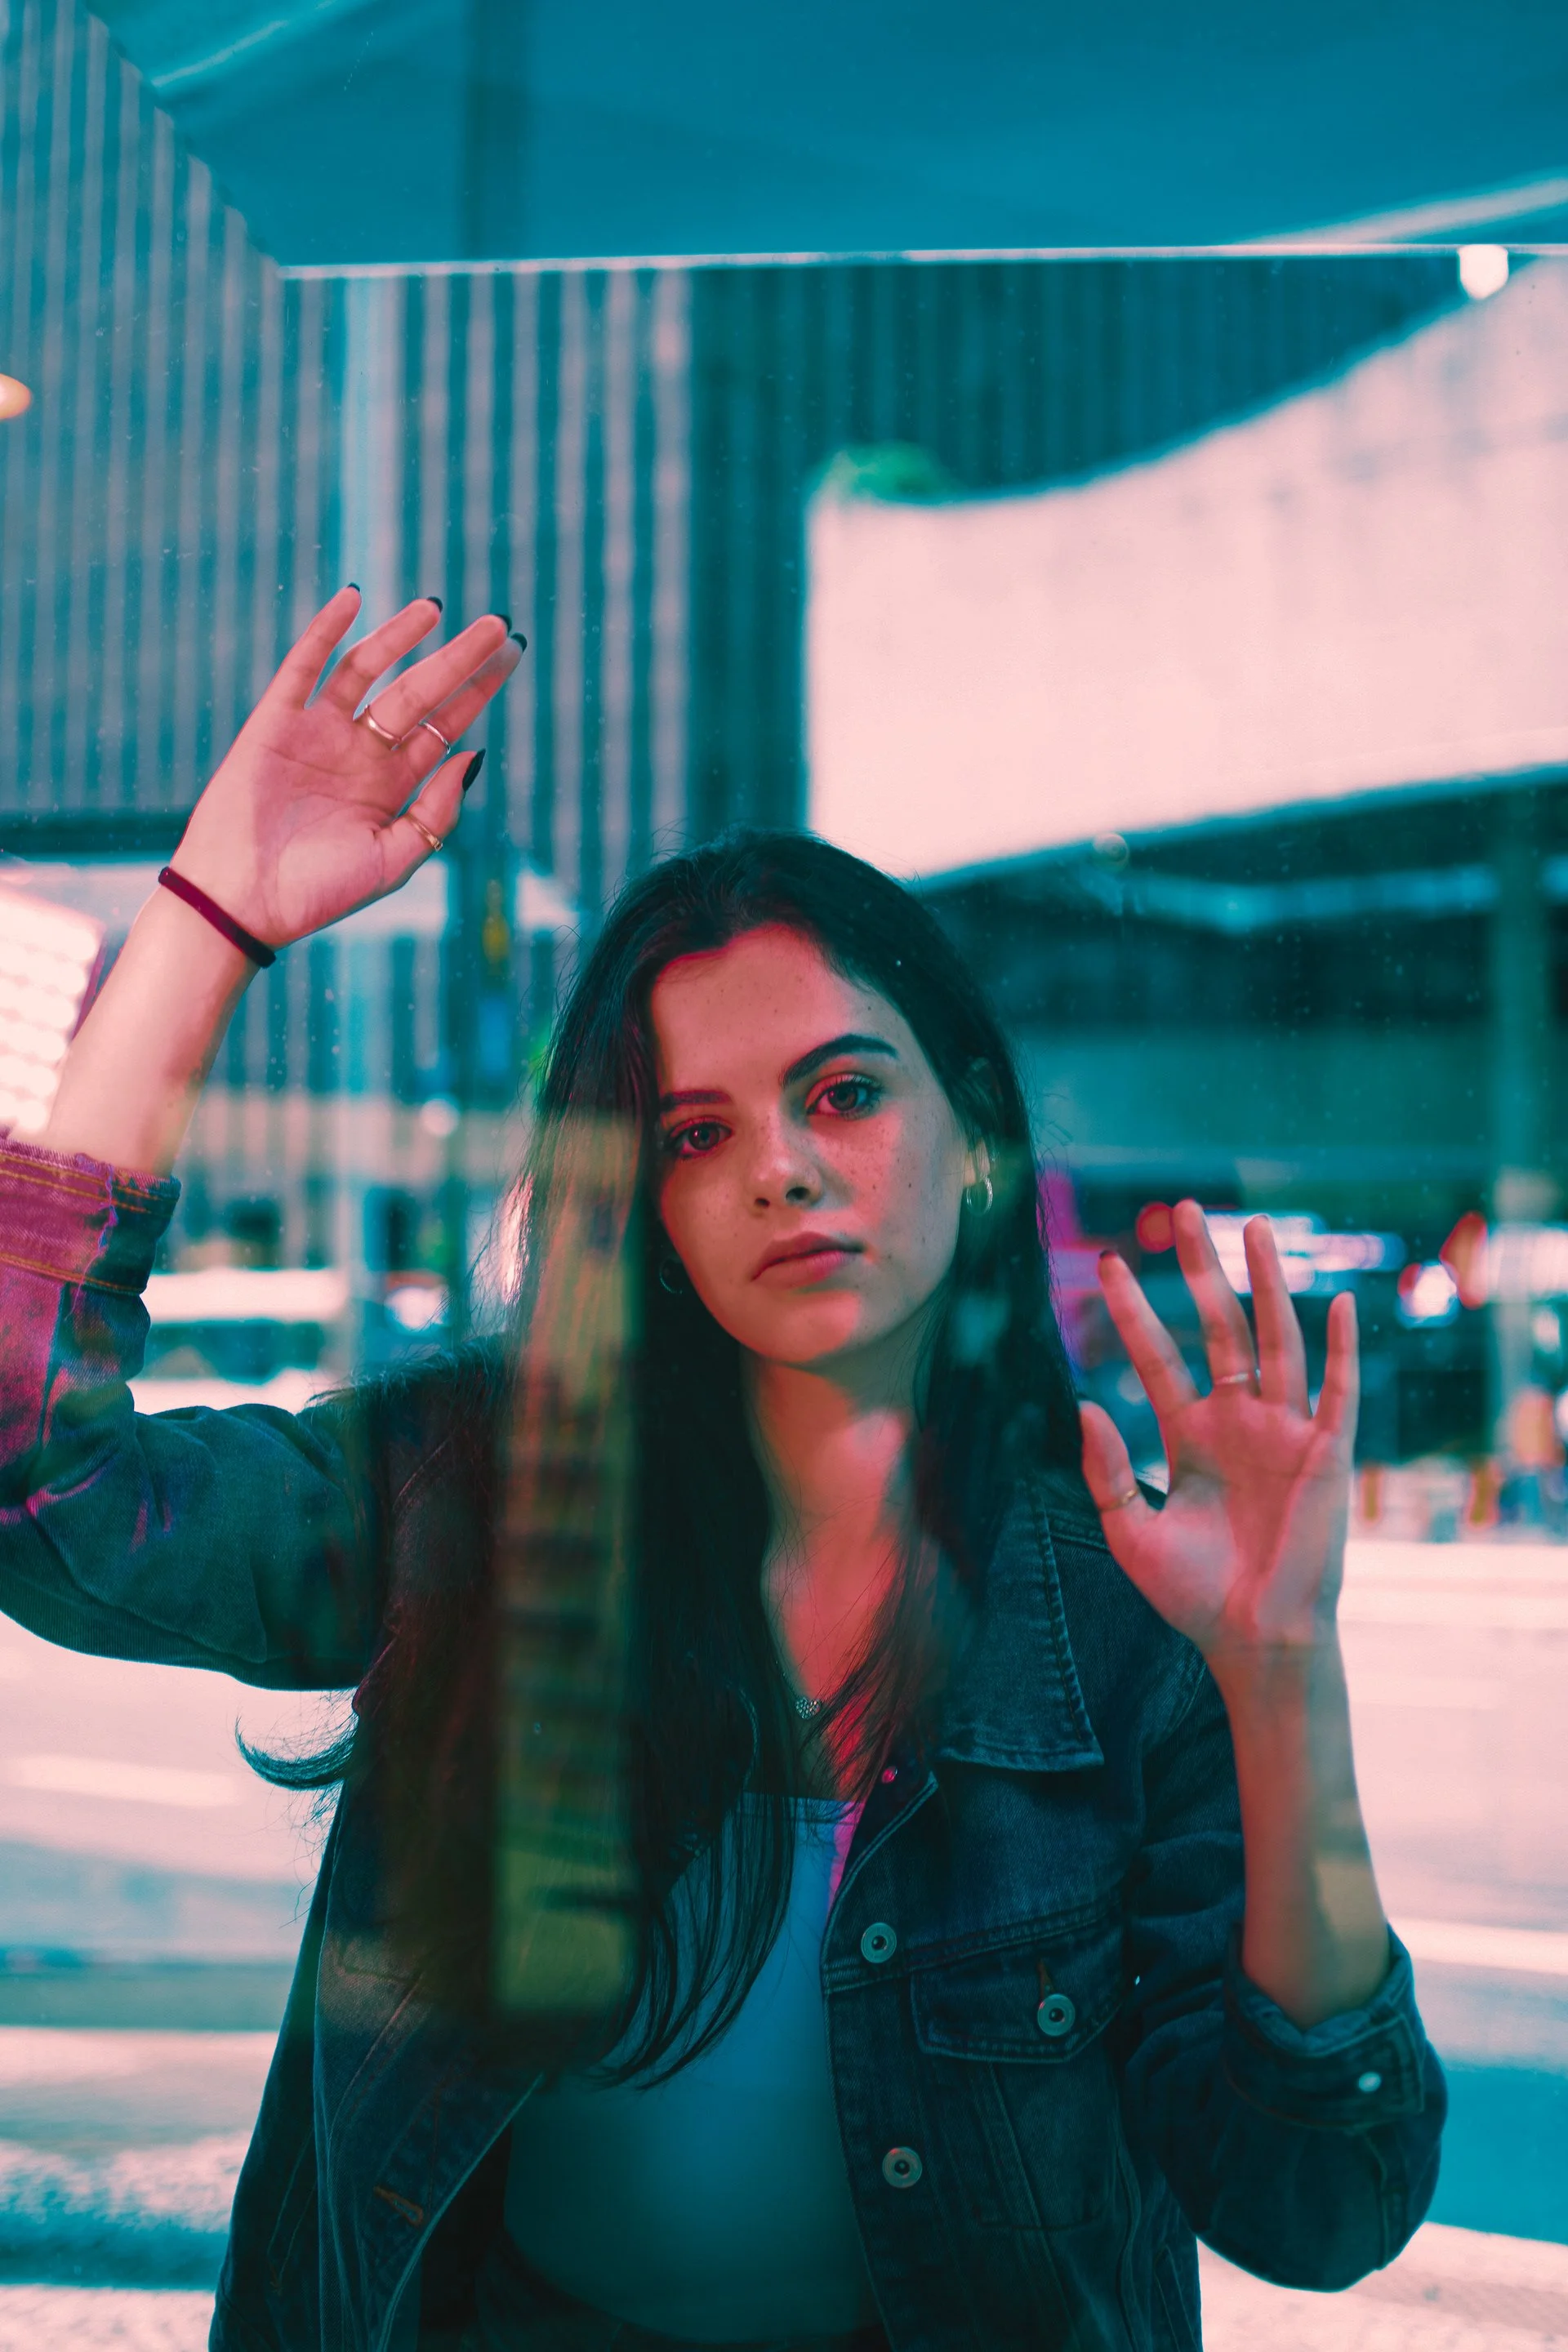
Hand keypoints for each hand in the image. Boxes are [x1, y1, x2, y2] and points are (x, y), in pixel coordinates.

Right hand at [171, 589, 521, 947]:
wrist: (243, 901)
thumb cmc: (318, 893)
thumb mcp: (393, 858)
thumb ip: (436, 812)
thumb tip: (473, 754)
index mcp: (391, 786)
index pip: (445, 727)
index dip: (479, 691)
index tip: (512, 655)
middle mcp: (359, 753)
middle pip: (419, 692)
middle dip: (458, 660)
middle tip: (498, 625)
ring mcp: (317, 733)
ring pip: (367, 670)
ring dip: (399, 636)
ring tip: (435, 607)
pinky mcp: (274, 722)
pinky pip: (303, 666)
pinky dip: (325, 631)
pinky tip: (353, 599)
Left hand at [1078, 1202, 1358, 1681]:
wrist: (1252, 1641)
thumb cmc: (1191, 1595)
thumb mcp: (1129, 1531)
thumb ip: (1106, 1469)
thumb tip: (1082, 1402)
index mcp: (1191, 1435)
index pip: (1159, 1355)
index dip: (1131, 1311)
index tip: (1105, 1264)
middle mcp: (1238, 1421)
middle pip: (1220, 1326)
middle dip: (1201, 1270)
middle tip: (1185, 1211)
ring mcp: (1285, 1433)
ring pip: (1276, 1341)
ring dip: (1267, 1284)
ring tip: (1254, 1227)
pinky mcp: (1327, 1456)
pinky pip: (1338, 1393)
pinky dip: (1341, 1349)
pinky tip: (1336, 1302)